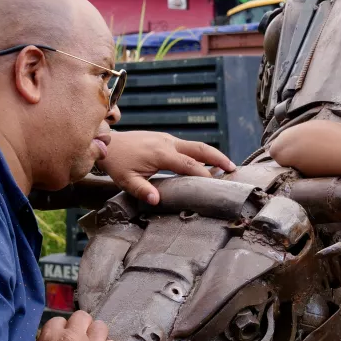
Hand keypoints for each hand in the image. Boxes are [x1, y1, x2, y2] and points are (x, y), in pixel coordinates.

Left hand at [97, 130, 236, 204]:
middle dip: (218, 158)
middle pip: (200, 149)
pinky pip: (188, 146)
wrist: (107, 144)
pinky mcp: (165, 139)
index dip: (205, 175)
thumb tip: (157, 201)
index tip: (218, 185)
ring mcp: (168, 139)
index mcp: (161, 154)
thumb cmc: (117, 163)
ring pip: (196, 145)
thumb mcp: (126, 181)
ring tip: (227, 166)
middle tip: (233, 168)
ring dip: (212, 155)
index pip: (189, 165)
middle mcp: (168, 143)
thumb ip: (143, 190)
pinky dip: (201, 154)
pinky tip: (206, 163)